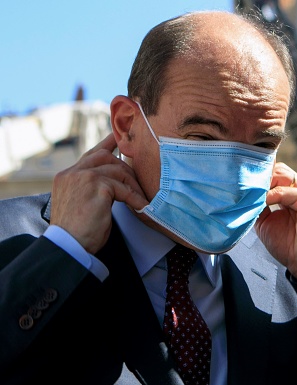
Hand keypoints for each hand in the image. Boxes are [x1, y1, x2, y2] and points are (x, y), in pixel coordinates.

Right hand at [50, 134, 147, 253]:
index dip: (106, 144)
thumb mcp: (82, 203)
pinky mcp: (97, 186)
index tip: (118, 137)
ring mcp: (84, 177)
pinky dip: (135, 198)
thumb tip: (114, 184)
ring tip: (141, 199)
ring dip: (133, 185)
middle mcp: (72, 173)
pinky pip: (123, 188)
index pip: (90, 154)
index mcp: (67, 176)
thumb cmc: (78, 232)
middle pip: (106, 157)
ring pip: (117, 170)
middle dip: (125, 167)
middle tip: (138, 183)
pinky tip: (141, 207)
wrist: (69, 246)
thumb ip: (92, 188)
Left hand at [255, 163, 296, 283]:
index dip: (261, 177)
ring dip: (265, 184)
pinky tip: (261, 202)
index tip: (242, 184)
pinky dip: (271, 195)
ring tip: (250, 194)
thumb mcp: (268, 223)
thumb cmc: (293, 247)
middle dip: (262, 177)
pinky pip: (287, 192)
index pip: (278, 174)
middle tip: (245, 187)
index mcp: (295, 195)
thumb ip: (259, 208)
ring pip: (283, 176)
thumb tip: (244, 197)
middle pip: (280, 170)